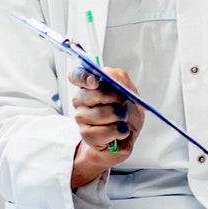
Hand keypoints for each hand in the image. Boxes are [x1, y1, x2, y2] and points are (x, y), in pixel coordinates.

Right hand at [69, 65, 143, 188]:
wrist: (128, 135)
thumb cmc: (128, 111)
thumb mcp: (130, 92)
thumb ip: (119, 78)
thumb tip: (107, 73)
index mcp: (90, 85)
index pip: (77, 75)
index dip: (83, 77)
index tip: (95, 82)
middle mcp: (81, 99)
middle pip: (94, 94)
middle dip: (115, 99)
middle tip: (123, 104)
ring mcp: (81, 117)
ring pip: (101, 114)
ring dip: (120, 117)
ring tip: (123, 120)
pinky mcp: (86, 134)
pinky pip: (104, 131)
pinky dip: (119, 131)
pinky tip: (120, 131)